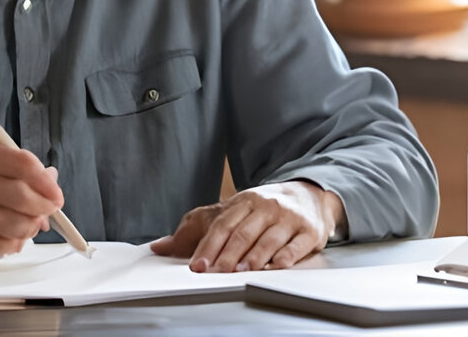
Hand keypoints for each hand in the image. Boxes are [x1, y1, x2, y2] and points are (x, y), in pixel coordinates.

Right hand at [0, 137, 62, 263]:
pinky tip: (9, 232)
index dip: (46, 181)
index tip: (56, 192)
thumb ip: (22, 166)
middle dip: (45, 206)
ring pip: (20, 225)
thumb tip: (52, 180)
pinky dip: (17, 241)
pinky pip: (9, 245)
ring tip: (28, 220)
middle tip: (50, 208)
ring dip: (32, 225)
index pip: (23, 164)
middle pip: (23, 197)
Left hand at [150, 181, 345, 272]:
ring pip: (268, 240)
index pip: (222, 225)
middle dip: (227, 255)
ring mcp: (288, 218)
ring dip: (253, 257)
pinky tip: (273, 267)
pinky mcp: (308, 231)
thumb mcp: (230, 211)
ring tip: (240, 272)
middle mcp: (266, 207)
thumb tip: (159, 247)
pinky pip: (295, 246)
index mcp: (243, 201)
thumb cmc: (263, 208)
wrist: (308, 195)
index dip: (208, 246)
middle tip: (214, 273)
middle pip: (243, 233)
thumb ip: (195, 228)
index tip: (198, 265)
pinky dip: (284, 258)